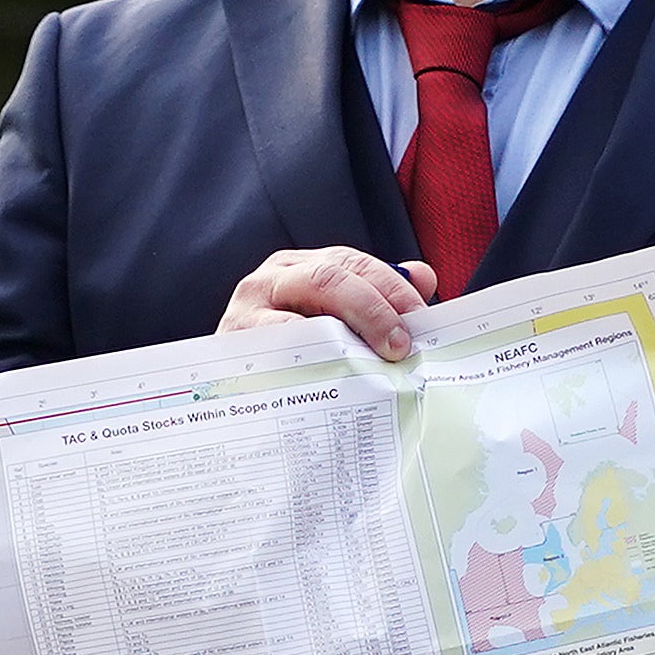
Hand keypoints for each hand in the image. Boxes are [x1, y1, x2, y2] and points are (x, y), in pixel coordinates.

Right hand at [220, 247, 432, 362]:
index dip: (391, 287)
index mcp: (301, 266)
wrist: (231, 391)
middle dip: (374, 308)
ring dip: (348, 337)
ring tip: (378, 361)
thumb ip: (376, 297)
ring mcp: (249, 309)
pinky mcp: (236, 342)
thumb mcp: (333, 319)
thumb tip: (423, 277)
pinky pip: (280, 349)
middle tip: (402, 345)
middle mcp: (273, 278)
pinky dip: (313, 360)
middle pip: (330, 279)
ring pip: (305, 312)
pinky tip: (340, 375)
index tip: (422, 318)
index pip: (352, 263)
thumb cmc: (289, 353)